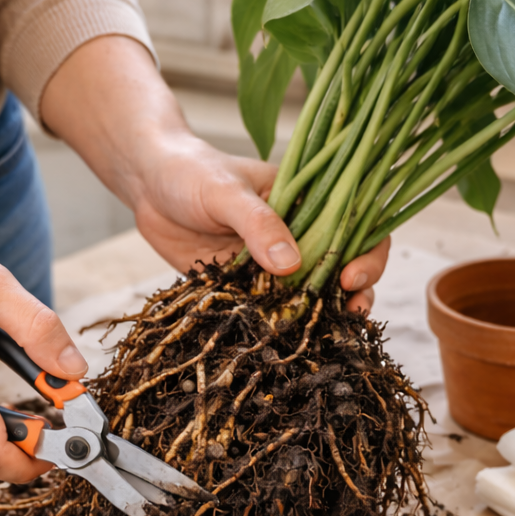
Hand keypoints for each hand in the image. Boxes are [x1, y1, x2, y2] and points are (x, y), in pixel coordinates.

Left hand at [43, 37, 389, 303]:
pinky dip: (282, 326)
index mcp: (307, 200)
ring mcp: (274, 263)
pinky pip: (272, 309)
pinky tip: (288, 343)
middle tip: (353, 310)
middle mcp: (298, 233)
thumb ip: (258, 224)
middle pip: (344, 265)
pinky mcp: (247, 285)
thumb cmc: (190, 172)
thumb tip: (291, 264)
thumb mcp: (225, 191)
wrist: (148, 184)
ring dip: (324, 315)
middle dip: (357, 291)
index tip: (350, 275)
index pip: (357, 224)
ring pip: (312, 293)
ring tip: (331, 334)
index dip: (366, 252)